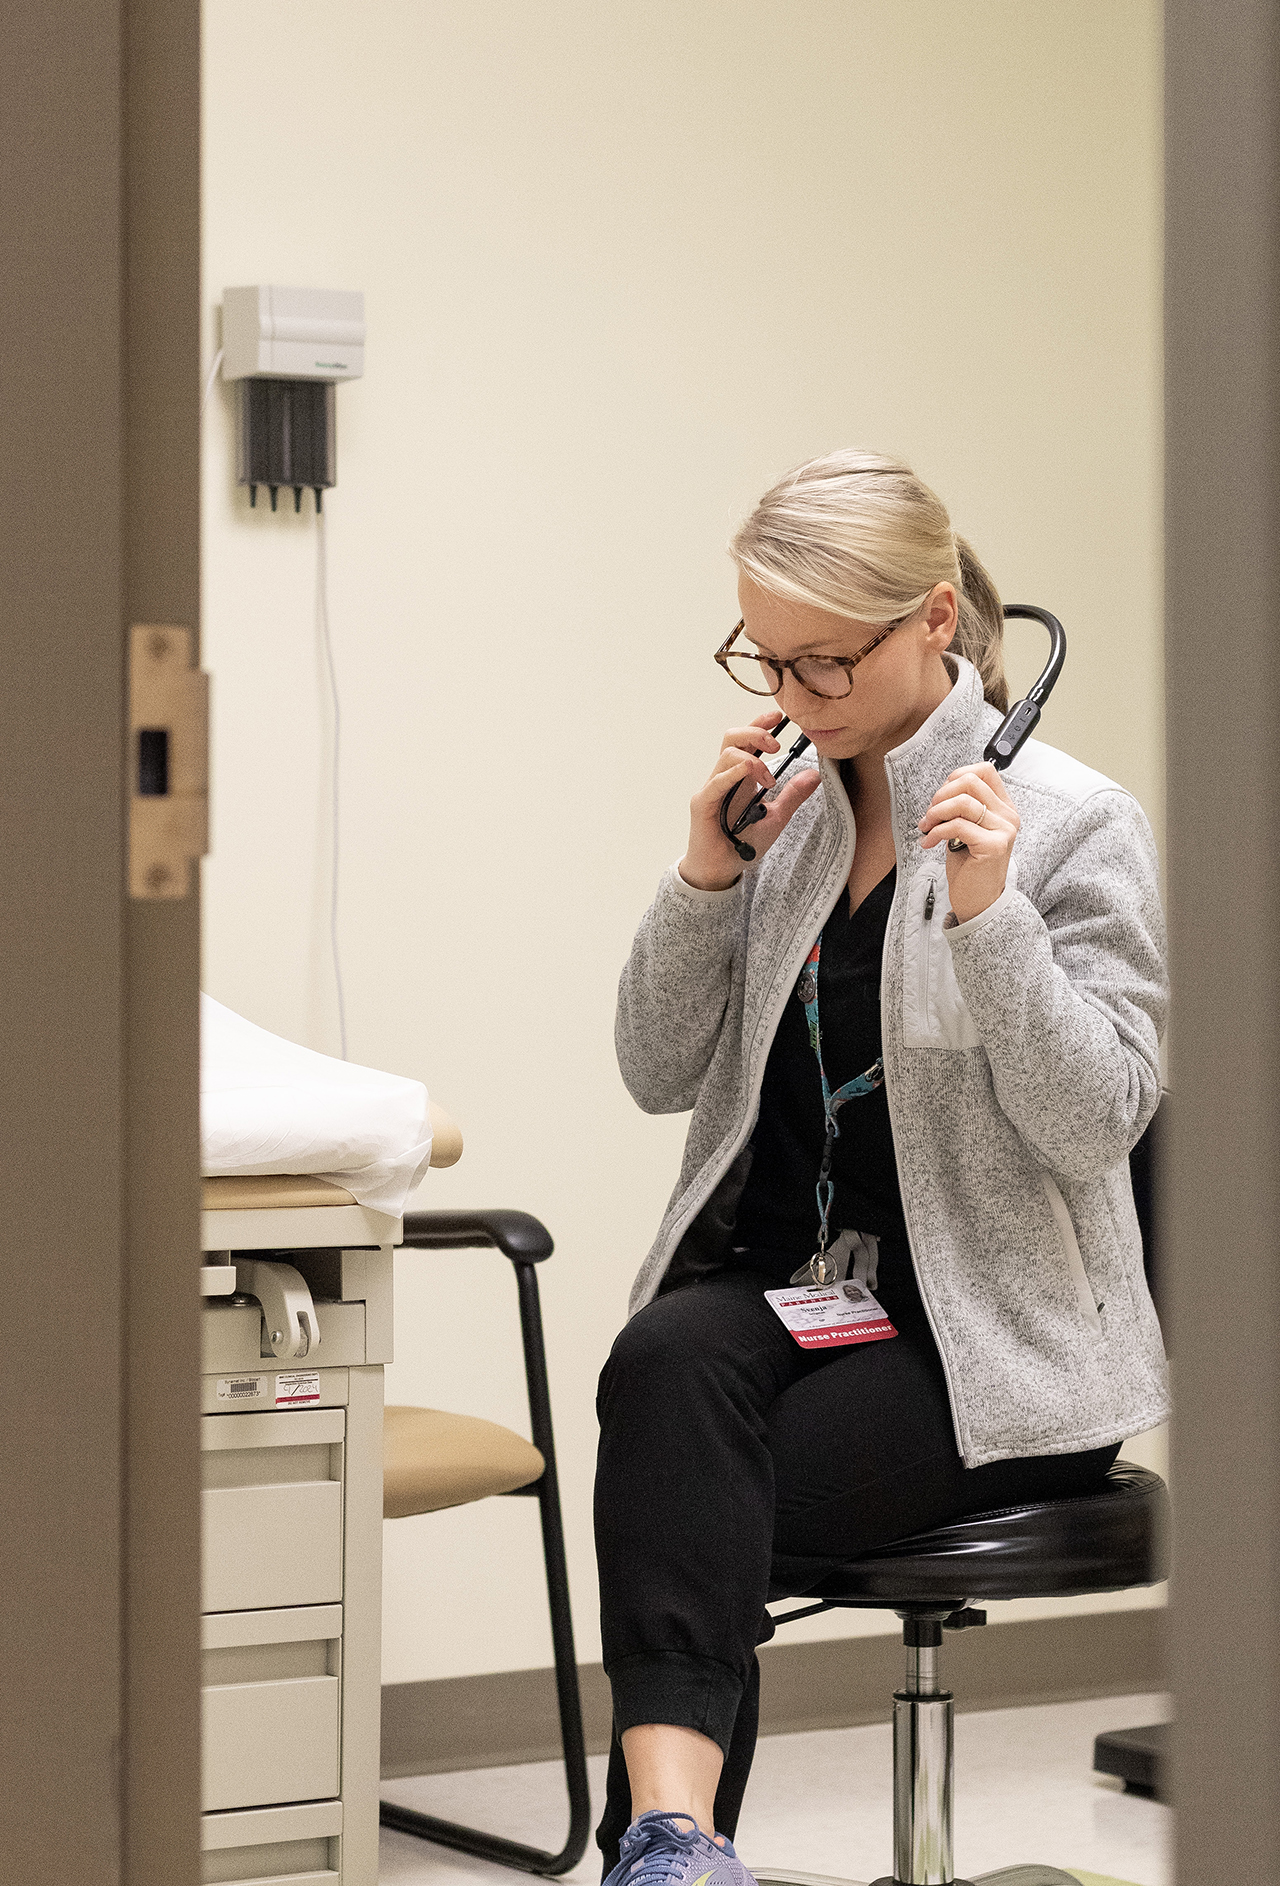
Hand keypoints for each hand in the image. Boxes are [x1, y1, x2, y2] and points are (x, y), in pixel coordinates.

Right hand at [679, 710, 821, 890]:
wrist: (721, 871)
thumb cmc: (741, 844)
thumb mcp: (776, 818)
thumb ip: (793, 796)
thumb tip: (814, 774)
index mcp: (741, 777)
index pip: (747, 741)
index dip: (760, 724)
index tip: (778, 716)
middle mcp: (724, 778)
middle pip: (732, 738)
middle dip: (755, 732)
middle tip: (777, 743)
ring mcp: (712, 789)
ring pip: (726, 756)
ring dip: (752, 759)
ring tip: (770, 779)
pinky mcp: (703, 804)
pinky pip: (716, 783)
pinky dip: (733, 773)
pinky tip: (748, 771)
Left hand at [918, 761, 1019, 922]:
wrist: (979, 901)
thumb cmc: (970, 866)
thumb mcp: (967, 830)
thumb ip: (963, 808)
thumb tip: (943, 791)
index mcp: (1004, 808)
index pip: (985, 771)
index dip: (956, 777)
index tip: (941, 797)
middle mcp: (1008, 816)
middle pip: (970, 781)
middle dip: (941, 795)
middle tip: (930, 815)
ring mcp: (1004, 831)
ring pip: (962, 801)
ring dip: (936, 813)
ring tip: (927, 828)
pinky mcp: (993, 846)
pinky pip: (957, 825)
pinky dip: (936, 832)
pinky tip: (929, 843)